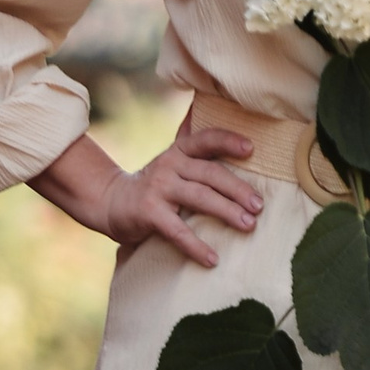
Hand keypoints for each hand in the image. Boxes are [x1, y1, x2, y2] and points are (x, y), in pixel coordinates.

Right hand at [97, 115, 262, 267]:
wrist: (110, 202)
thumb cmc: (154, 184)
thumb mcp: (172, 161)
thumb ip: (194, 146)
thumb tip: (208, 109)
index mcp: (179, 150)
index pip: (206, 139)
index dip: (228, 141)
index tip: (251, 148)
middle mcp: (169, 164)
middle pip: (210, 173)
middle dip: (238, 189)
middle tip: (259, 206)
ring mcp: (159, 188)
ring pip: (200, 198)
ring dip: (227, 212)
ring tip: (249, 225)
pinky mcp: (149, 212)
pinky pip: (178, 231)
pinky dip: (196, 246)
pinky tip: (212, 259)